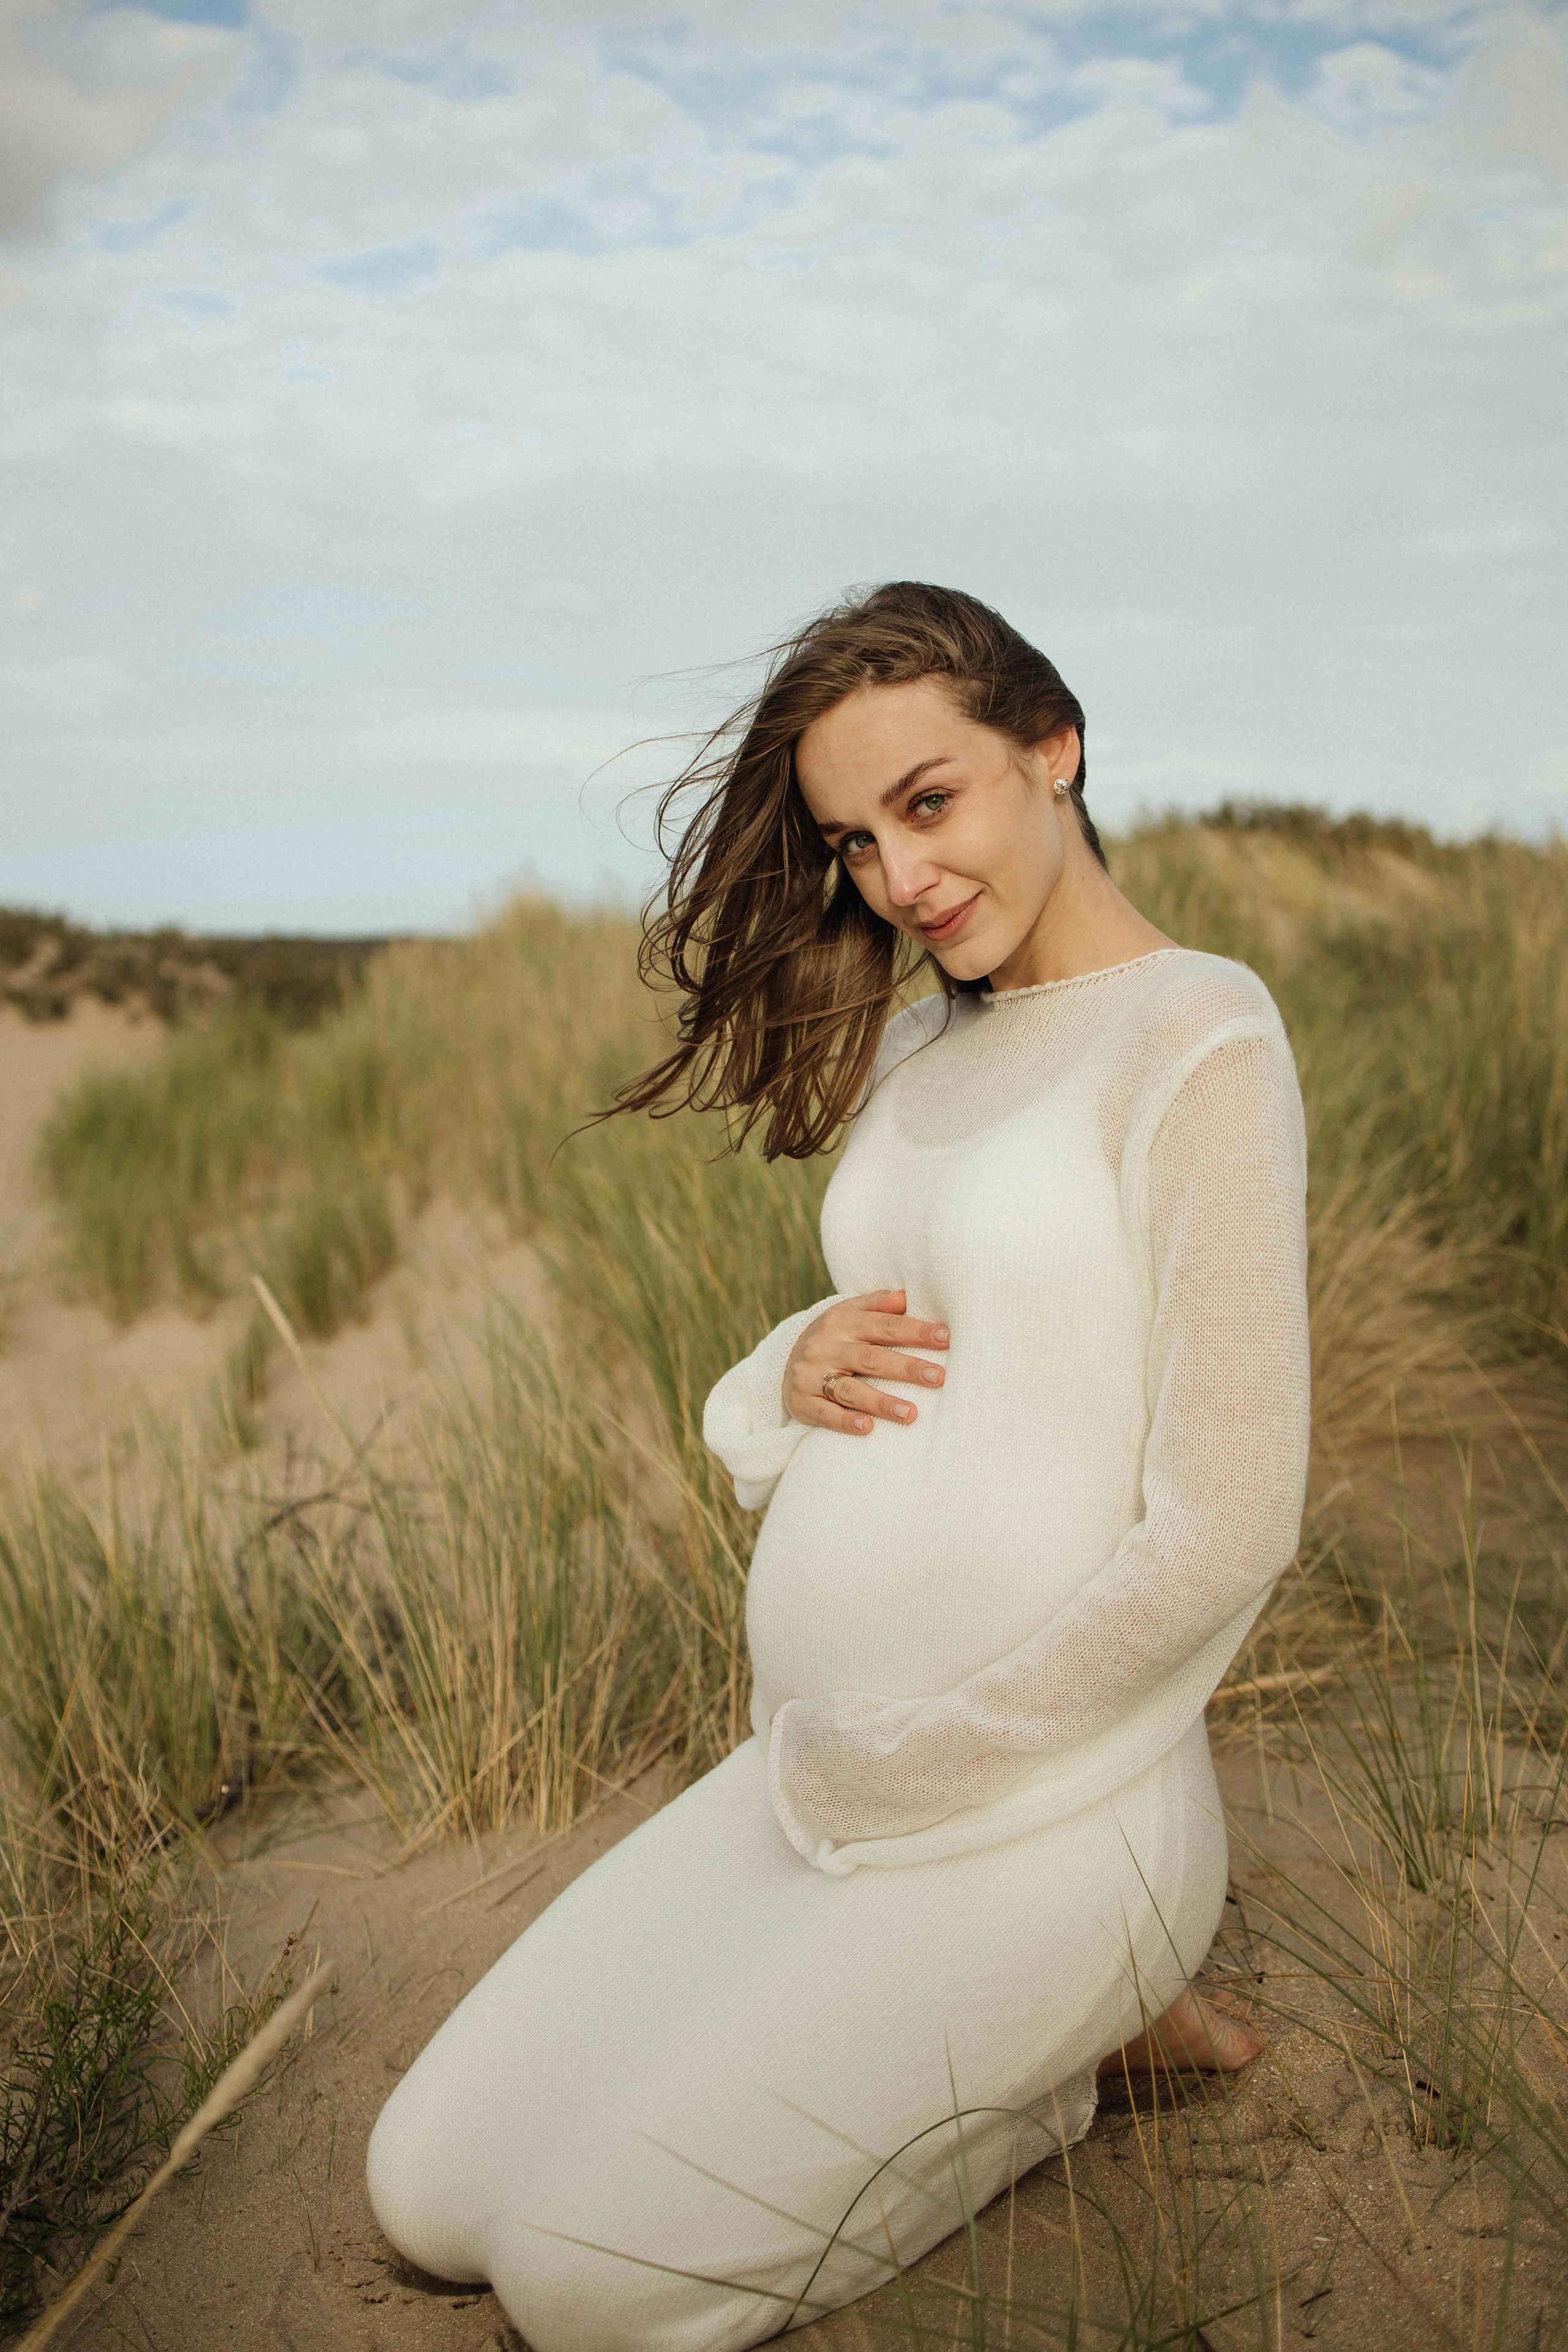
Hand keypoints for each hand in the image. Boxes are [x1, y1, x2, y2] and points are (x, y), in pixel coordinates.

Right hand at [783, 1289, 947, 1435]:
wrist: (783, 1361)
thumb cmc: (833, 1337)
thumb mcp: (849, 1313)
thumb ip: (877, 1304)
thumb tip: (907, 1295)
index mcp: (842, 1321)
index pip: (885, 1325)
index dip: (916, 1331)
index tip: (946, 1338)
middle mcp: (825, 1346)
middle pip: (871, 1358)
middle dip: (906, 1367)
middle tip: (938, 1377)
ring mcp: (811, 1375)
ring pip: (850, 1390)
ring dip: (881, 1402)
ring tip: (911, 1413)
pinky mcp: (802, 1402)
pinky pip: (825, 1414)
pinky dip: (845, 1421)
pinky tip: (868, 1428)